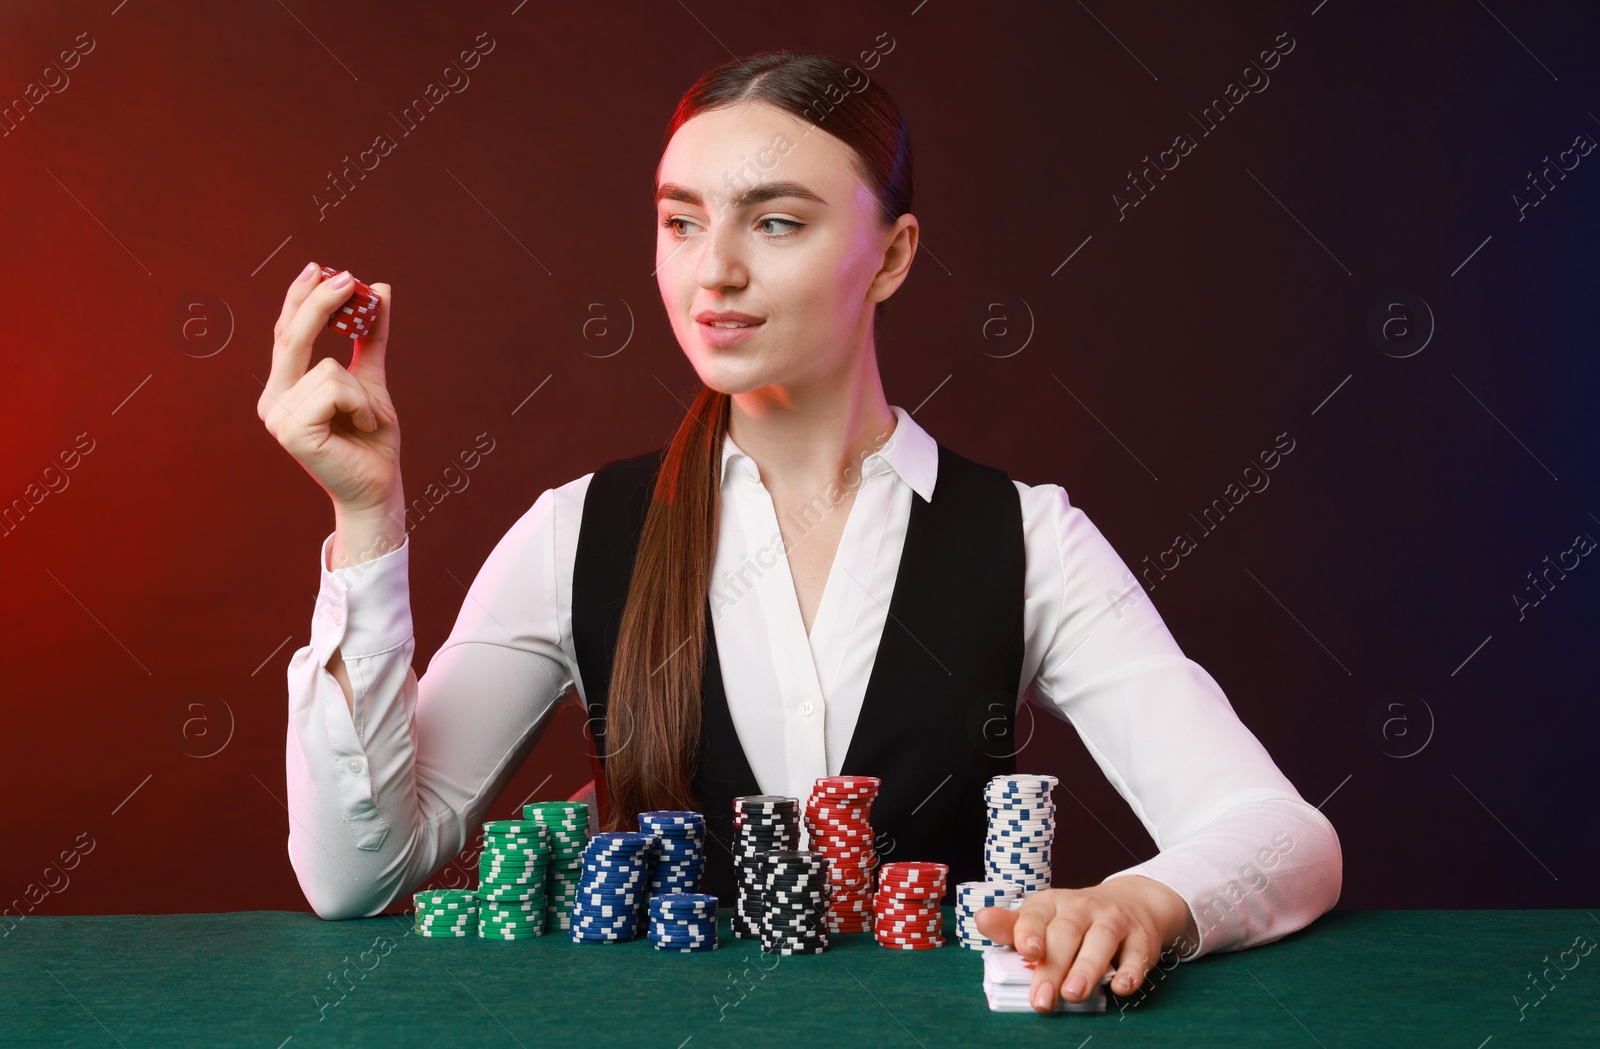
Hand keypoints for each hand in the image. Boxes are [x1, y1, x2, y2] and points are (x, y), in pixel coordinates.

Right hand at [257, 263, 400, 514]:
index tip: (321, 268)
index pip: (286, 333)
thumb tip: (380, 290)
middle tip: (350, 279)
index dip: (300, 299)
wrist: (379, 488)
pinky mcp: (291, 430)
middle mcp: (273, 399)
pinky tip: (363, 427)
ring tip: (368, 419)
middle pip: (292, 337)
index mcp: (285, 387)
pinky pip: (335, 388)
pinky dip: (360, 405)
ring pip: (330, 368)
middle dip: (321, 304)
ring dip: (363, 393)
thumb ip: (371, 339)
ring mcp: (277, 415)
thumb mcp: (373, 381)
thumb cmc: (372, 440)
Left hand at [973, 875, 1198, 1012]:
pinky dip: (1130, 971)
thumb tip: (981, 919)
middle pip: (1066, 933)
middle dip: (1053, 967)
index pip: (1036, 915)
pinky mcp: (1141, 937)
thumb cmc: (1074, 920)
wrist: (1132, 903)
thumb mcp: (1042, 918)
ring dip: (1087, 968)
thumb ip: (1013, 926)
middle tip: (1043, 999)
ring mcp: (1113, 920)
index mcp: (1051, 904)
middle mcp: (1081, 907)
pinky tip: (1120, 988)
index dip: (1029, 931)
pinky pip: (1136, 954)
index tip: (1026, 951)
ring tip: (1073, 994)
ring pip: (1100, 940)